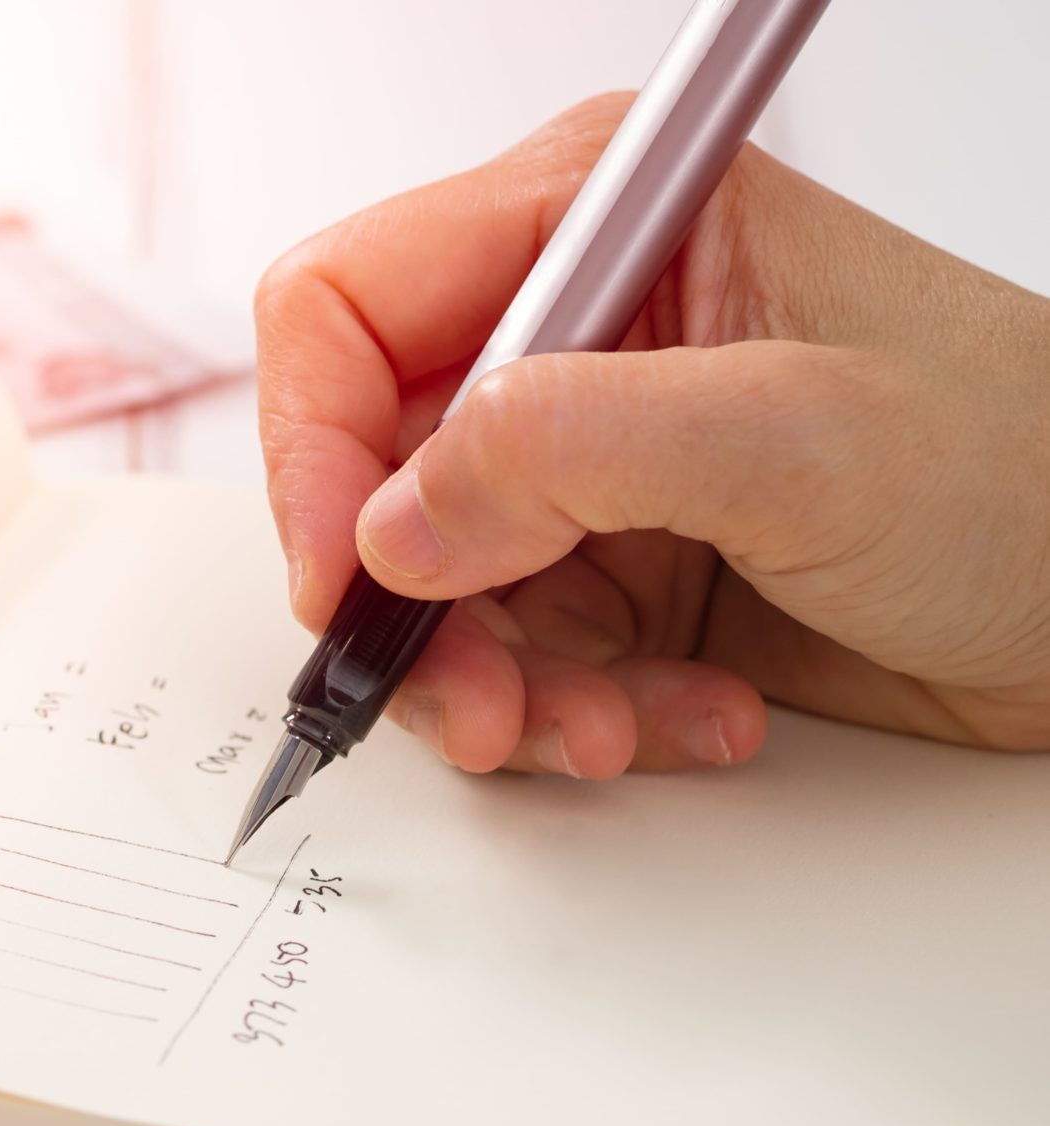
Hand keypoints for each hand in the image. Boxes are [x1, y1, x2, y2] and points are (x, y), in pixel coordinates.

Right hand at [255, 95, 1049, 776]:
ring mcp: (590, 466)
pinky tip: (686, 718)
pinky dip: (577, 717)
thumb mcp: (801, 440)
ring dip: (502, 689)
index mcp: (601, 228)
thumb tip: (391, 520)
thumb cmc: (1037, 472)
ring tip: (604, 730)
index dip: (313, 449)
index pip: (346, 309)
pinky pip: (513, 661)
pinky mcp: (615, 570)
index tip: (345, 578)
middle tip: (480, 704)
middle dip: (418, 612)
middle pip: (369, 476)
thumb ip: (572, 452)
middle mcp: (574, 340)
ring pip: (430, 594)